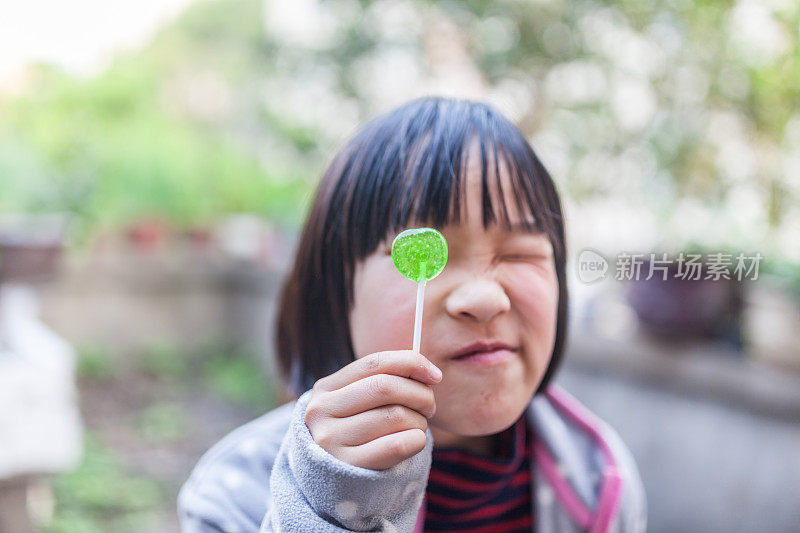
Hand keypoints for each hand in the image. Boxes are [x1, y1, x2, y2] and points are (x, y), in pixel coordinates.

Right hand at [305, 350, 442, 470]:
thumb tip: (428, 373)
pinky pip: (397, 445)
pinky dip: (417, 440)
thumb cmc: (357, 433)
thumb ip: (385, 381)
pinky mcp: (347, 467)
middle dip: (420, 394)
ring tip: (416, 428)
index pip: (374, 363)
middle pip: (386, 387)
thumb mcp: (358, 404)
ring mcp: (331, 440)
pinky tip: (415, 442)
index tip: (435, 375)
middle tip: (429, 407)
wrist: (332, 481)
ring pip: (395, 415)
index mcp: (325, 389)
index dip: (410, 363)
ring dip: (419, 421)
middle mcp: (321, 411)